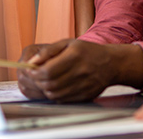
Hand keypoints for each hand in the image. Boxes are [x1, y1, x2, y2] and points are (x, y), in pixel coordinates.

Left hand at [17, 39, 142, 101]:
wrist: (112, 63)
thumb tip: (31, 62)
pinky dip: (55, 94)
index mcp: (75, 55)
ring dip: (45, 89)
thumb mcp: (68, 43)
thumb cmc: (88, 51)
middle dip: (38, 82)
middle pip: (50, 84)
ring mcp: (84, 85)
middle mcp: (81, 71)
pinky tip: (56, 86)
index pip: (48, 71)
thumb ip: (48, 51)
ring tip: (45, 81)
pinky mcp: (85, 95)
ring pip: (55, 94)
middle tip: (35, 77)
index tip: (30, 71)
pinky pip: (63, 99)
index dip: (35, 73)